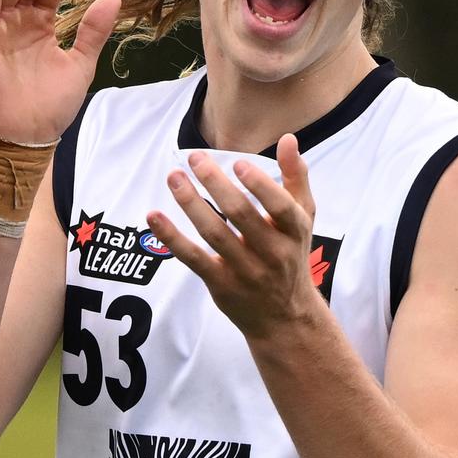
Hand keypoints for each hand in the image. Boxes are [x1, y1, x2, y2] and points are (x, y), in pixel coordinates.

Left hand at [147, 134, 320, 339]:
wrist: (286, 317)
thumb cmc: (291, 255)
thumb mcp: (303, 217)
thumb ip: (296, 178)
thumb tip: (287, 139)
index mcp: (294, 231)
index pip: (279, 207)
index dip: (259, 185)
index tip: (237, 163)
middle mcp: (272, 253)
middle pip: (241, 215)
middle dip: (216, 184)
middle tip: (195, 158)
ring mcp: (246, 271)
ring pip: (215, 234)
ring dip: (191, 204)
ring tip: (174, 177)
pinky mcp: (221, 285)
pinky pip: (193, 258)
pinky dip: (171, 238)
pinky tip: (154, 216)